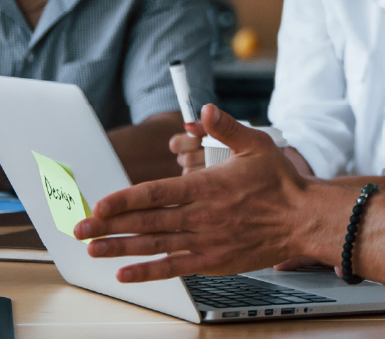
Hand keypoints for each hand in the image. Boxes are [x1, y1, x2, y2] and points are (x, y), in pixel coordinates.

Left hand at [76, 104, 324, 282]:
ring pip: (155, 245)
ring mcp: (206, 241)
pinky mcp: (213, 260)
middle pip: (147, 222)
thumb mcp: (257, 145)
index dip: (124, 200)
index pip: (155, 193)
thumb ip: (227, 128)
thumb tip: (205, 110)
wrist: (305, 220)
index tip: (99, 204)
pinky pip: (174, 267)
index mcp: (207, 186)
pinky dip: (148, 272)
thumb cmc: (282, 183)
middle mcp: (202, 216)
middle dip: (109, 226)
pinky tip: (125, 273)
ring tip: (93, 249)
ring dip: (120, 248)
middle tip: (80, 228)